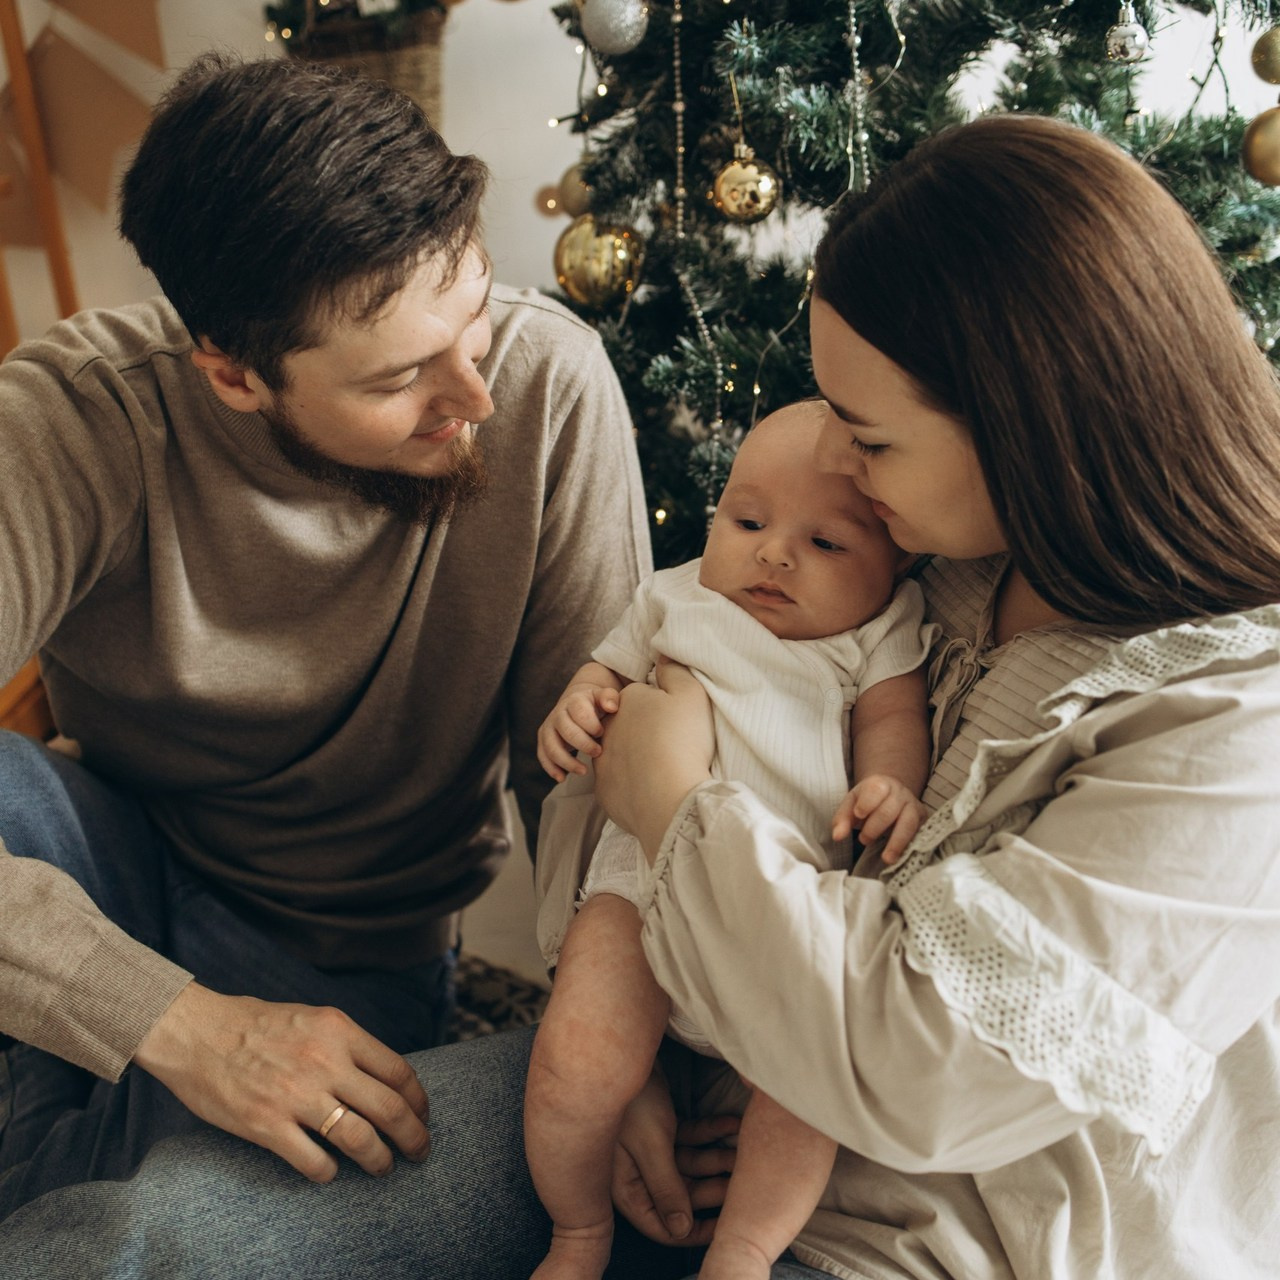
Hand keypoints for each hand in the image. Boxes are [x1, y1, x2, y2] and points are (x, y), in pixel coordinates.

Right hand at [134, 982, 430, 1181]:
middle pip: (390, 1108)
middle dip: (413, 1136)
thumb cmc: (255, 1024)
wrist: (195, 1031)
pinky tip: (330, 1172)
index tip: (423, 1115)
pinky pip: (313, 1161)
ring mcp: (296, 1095)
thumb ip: (346, 1044)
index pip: (398, 1071)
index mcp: (340, 1031)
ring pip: (359, 1139)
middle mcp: (325, 1061)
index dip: (418, 1100)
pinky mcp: (266, 1125)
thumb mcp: (313, 1017)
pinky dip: (329, 1173)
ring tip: (384, 1168)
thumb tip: (381, 1075)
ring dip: (379, 1160)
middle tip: (421, 1151)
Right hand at [537, 683, 620, 781]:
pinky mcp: (543, 739)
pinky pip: (543, 755)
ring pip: (551, 746)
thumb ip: (609, 698)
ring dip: (567, 761)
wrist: (577, 704)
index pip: (580, 712)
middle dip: (583, 744)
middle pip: (566, 730)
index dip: (592, 725)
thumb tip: (611, 707)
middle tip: (598, 752)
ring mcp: (549, 727)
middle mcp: (558, 713)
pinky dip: (551, 768)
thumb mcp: (603, 697)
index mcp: (574, 700)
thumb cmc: (595, 704)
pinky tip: (562, 778)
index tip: (601, 733)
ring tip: (584, 771)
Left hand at [595, 659, 714, 860]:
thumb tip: (663, 654)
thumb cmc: (682, 740)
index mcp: (626, 702)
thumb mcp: (690, 693)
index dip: (661, 709)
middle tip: (672, 747)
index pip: (640, 699)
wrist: (669, 798)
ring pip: (621, 756)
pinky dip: (634, 787)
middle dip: (644, 734)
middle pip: (628, 726)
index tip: (676, 722)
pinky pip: (620, 785)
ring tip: (664, 770)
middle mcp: (607, 729)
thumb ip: (674, 669)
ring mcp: (602, 762)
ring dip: (637, 761)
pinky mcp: (605, 792)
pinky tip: (654, 790)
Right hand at [612, 1065, 738, 1246]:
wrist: (624, 1050)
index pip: (662, 1226)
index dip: (695, 1230)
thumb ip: (667, 1189)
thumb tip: (680, 1233)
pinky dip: (711, 1132)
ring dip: (718, 1158)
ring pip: (692, 1164)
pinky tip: (732, 1122)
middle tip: (744, 1183)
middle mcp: (639, 1172)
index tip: (727, 1227)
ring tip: (743, 1150)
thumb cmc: (631, 1101)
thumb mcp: (651, 1146)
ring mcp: (651, 1149)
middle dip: (714, 1189)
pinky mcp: (663, 1126)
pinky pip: (692, 1138)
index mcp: (627, 1187)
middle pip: (683, 1194)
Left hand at [832, 774, 926, 864]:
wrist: (891, 795)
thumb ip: (842, 819)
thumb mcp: (851, 805)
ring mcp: (913, 805)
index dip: (867, 803)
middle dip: (874, 828)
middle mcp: (899, 792)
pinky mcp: (922, 819)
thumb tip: (837, 836)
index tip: (858, 815)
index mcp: (880, 784)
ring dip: (896, 842)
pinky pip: (918, 833)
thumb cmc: (867, 802)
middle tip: (863, 840)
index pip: (876, 789)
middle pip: (889, 810)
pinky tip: (899, 857)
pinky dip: (908, 846)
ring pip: (908, 822)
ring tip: (886, 859)